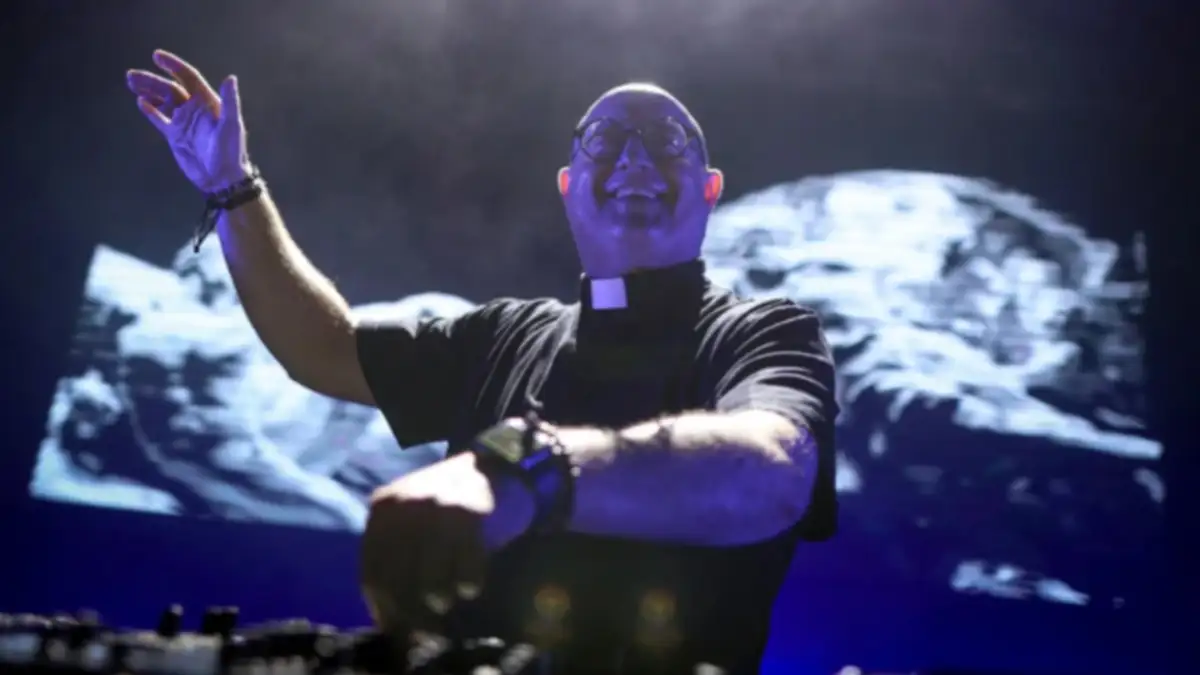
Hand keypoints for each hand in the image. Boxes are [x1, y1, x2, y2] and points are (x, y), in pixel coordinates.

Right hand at [126, 50, 250, 191]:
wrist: (221, 178)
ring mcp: (183, 121)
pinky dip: (150, 110)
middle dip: (151, 80)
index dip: (174, 66)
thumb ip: (230, 101)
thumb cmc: (231, 151)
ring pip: (162, 101)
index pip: (189, 78)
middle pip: (170, 88)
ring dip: (148, 91)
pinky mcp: (174, 135)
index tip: (157, 56)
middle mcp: (194, 108)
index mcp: (208, 102)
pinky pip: (159, 118)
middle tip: (132, 75)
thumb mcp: (231, 125)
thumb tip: (230, 78)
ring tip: (131, 83)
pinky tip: (140, 102)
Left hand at [360, 453, 534, 633]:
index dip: (383, 608)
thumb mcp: (409, 520)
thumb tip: (386, 619)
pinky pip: (466, 564)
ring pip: (429, 576)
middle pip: (397, 579)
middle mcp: (404, 507)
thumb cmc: (446, 506)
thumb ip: (394, 557)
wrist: (490, 466)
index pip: (372, 572)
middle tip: (427, 629)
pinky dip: (469, 582)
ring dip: (439, 599)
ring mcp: (436, 509)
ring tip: (447, 602)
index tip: (399, 632)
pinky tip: (471, 587)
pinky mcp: (469, 513)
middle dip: (411, 612)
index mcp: (383, 510)